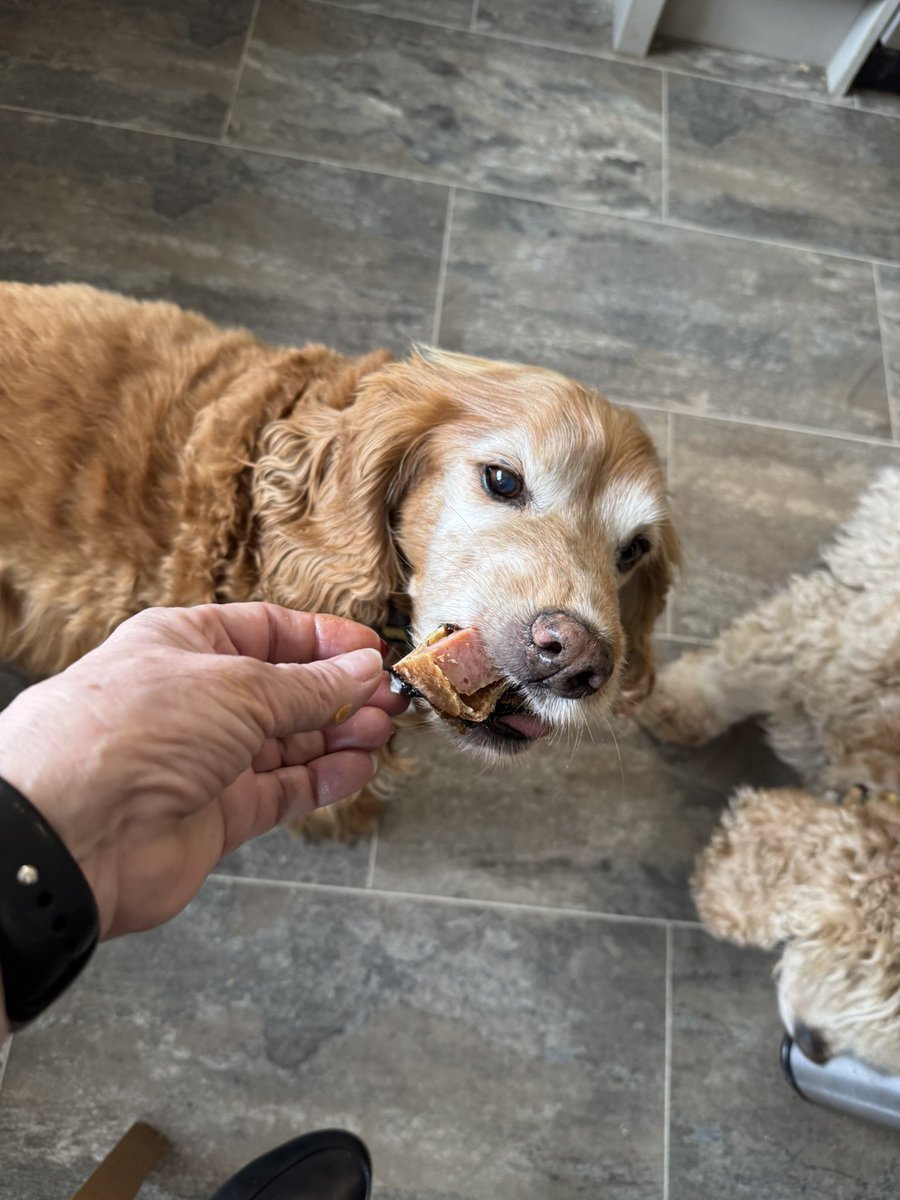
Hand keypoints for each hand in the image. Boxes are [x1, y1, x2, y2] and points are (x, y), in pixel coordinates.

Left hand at [0, 604, 406, 938]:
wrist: (75, 831)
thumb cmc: (132, 732)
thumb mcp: (238, 686)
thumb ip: (309, 686)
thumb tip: (361, 670)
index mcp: (185, 644)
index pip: (267, 631)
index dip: (323, 640)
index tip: (371, 650)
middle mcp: (194, 700)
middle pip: (284, 690)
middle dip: (340, 692)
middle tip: (388, 698)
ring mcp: (205, 760)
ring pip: (288, 743)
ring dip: (338, 735)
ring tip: (380, 730)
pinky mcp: (216, 815)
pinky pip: (282, 791)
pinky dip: (322, 780)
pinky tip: (356, 769)